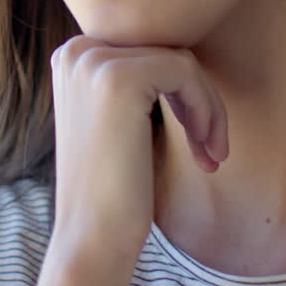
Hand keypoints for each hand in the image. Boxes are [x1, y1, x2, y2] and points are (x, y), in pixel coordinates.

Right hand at [47, 35, 227, 259]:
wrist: (92, 235)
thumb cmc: (113, 186)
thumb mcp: (115, 121)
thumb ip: (133, 81)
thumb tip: (182, 55)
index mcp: (73, 56)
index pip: (150, 51)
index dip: (181, 92)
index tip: (198, 138)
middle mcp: (77, 51)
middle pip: (167, 53)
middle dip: (198, 101)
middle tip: (211, 149)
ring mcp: (94, 62)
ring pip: (182, 62)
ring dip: (208, 108)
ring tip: (212, 153)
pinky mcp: (118, 78)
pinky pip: (186, 73)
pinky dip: (207, 110)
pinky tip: (207, 151)